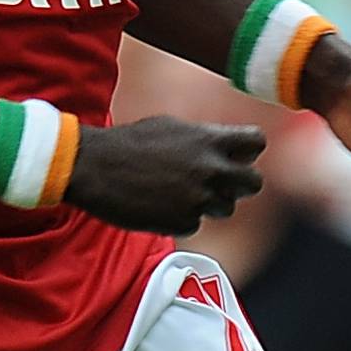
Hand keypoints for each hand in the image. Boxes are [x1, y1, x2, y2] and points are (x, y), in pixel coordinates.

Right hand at [65, 115, 264, 233]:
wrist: (93, 167)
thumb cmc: (129, 143)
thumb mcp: (171, 127)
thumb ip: (204, 139)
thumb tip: (227, 148)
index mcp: (210, 140)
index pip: (256, 142)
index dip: (249, 150)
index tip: (238, 155)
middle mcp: (211, 170)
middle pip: (254, 183)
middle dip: (241, 184)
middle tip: (222, 183)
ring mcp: (198, 198)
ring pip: (227, 208)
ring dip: (210, 203)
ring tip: (182, 192)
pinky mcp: (182, 222)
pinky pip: (195, 223)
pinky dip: (182, 218)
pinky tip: (161, 205)